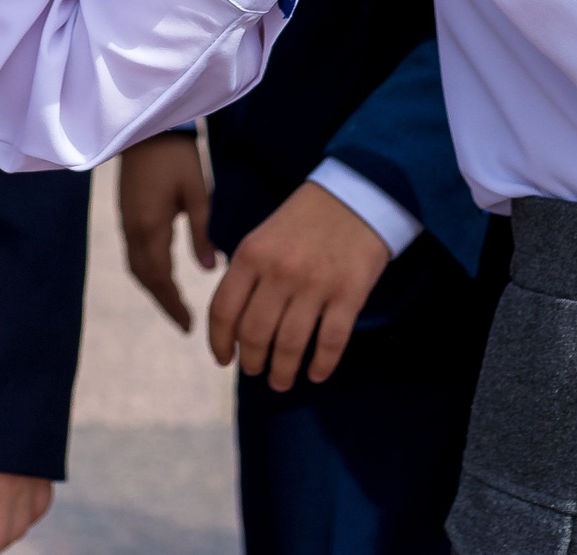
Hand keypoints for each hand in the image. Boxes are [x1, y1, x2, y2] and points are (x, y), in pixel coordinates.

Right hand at [118, 130, 214, 329]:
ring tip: (175, 305)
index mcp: (150, 226)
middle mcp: (133, 229)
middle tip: (185, 323)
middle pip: (145, 277)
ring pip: (136, 267)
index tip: (189, 326)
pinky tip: (162, 275)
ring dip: (154, 288)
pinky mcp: (126, 213)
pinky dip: (148, 271)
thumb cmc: (177, 156)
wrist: (147, 128)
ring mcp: (126, 221)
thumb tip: (209, 269)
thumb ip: (202, 232)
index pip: (160, 277)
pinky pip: (134, 253)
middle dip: (163, 301)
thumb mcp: (198, 192)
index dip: (173, 304)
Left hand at [205, 180, 391, 393]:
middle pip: (255, 334)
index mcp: (251, 255)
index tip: (224, 360)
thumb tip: (233, 325)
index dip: (220, 342)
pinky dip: (322, 365)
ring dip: (283, 371)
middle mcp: (279, 272)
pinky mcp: (349, 294)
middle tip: (256, 371)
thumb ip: (246, 275)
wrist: (356, 196)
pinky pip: (331, 342)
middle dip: (253, 361)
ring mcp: (315, 284)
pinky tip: (316, 374)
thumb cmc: (304, 221)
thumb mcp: (263, 237)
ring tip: (282, 381)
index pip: (224, 310)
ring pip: (291, 345)